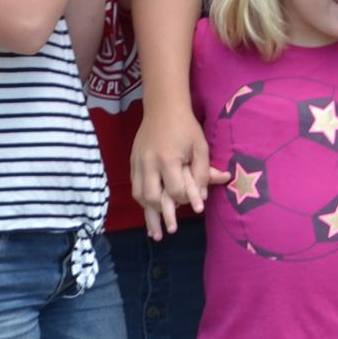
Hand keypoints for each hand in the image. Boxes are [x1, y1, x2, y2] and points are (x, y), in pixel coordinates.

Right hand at [130, 104, 225, 239]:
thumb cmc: (186, 126)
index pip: (175, 190)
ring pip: (139, 194)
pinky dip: (142, 199)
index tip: (196, 209)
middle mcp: (149, 163)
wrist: (162, 107)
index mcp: (168, 159)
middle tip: (168, 232)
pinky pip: (134, 186)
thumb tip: (204, 197)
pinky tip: (147, 208)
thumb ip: (203, 171)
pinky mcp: (132, 161)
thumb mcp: (200, 146)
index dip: (187, 200)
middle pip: (152, 198)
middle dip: (161, 215)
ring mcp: (138, 162)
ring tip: (154, 230)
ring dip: (147, 212)